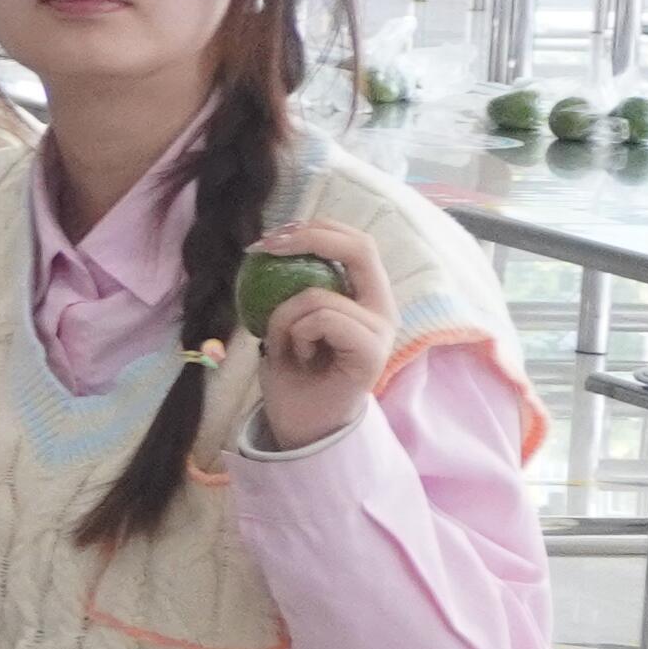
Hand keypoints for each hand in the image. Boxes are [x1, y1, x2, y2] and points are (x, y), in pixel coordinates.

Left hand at [242, 218, 387, 447]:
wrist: (301, 420)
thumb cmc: (294, 370)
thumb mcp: (287, 319)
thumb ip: (292, 286)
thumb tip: (268, 244)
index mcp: (366, 295)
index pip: (356, 241)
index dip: (315, 228)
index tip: (271, 237)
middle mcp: (381, 307)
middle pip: (360, 247)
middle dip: (308, 238)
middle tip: (266, 248)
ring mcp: (380, 329)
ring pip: (319, 294)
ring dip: (282, 317)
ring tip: (286, 345)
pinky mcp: (372, 351)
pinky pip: (322, 320)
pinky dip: (295, 335)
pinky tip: (299, 356)